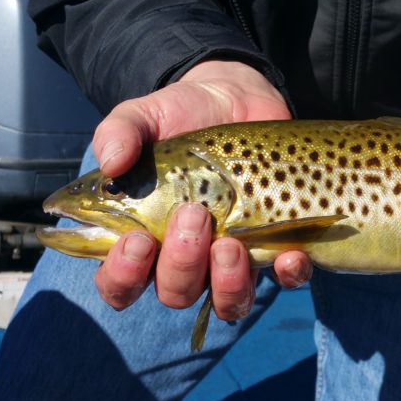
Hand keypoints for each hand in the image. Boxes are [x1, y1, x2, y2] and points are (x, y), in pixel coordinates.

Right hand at [91, 60, 312, 317]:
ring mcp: (233, 258)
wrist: (233, 99)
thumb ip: (119, 133)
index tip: (137, 240)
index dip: (124, 276)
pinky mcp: (278, 244)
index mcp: (143, 238)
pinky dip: (290, 274)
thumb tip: (110, 162)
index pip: (120, 284)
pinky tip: (289, 255)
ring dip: (228, 282)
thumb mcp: (143, 117)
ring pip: (229, 302)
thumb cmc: (177, 118)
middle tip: (192, 216)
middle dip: (181, 265)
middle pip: (176, 293)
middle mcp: (187, 259)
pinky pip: (288, 280)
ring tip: (229, 244)